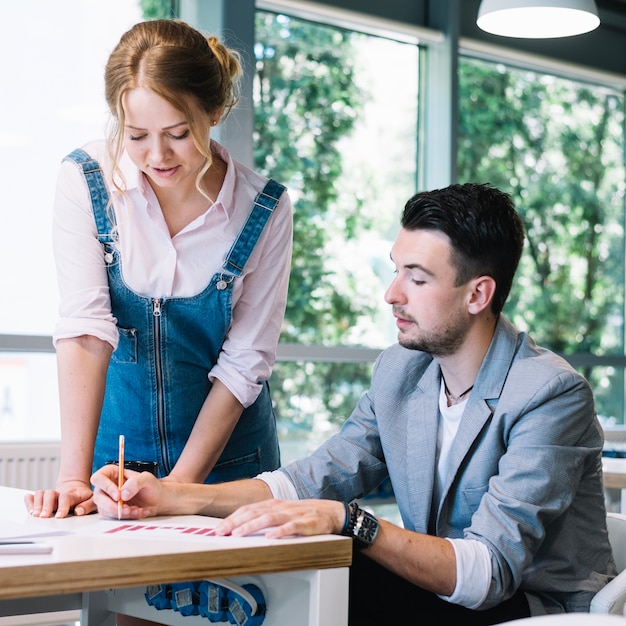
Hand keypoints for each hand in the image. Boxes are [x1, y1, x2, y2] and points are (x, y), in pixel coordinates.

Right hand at [25, 480, 95, 517]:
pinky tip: (30, 509)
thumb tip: (78, 511)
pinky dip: (29, 501)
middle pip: (50, 494)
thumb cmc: (85, 497)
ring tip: (35, 515)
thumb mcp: (93, 500)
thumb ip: (88, 506)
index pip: (66, 497)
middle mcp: (59, 494)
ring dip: (37, 504)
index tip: (59, 516)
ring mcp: (51, 496)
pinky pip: (33, 496)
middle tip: (44, 516)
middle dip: (46, 505)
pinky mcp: (43, 498)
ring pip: (41, 494)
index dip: (62, 506)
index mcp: (73, 495)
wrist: (77, 489)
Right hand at [91, 464, 164, 518]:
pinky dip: (126, 517)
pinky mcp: (112, 511)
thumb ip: (136, 482)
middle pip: (99, 497)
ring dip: (121, 512)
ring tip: (137, 510)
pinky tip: (138, 512)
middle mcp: (108, 487)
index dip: (106, 487)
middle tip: (127, 509)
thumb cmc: (152, 487)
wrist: (159, 501)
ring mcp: (108, 500)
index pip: (99, 478)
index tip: (118, 495)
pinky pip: (113, 517)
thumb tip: (123, 493)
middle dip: (113, 506)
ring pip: (105, 509)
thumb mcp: (147, 479)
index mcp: (113, 473)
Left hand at [213, 498, 345, 539]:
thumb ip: (265, 517)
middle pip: (254, 512)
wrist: (332, 512)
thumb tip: (242, 526)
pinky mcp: (306, 523)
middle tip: (221, 532)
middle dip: (235, 522)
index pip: (248, 509)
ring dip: (252, 526)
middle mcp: (281, 507)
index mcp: (273, 504)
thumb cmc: (305, 514)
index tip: (218, 528)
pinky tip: (271, 538)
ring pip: (269, 518)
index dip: (232, 518)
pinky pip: (292, 528)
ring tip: (239, 534)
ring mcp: (293, 514)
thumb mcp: (282, 512)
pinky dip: (280, 532)